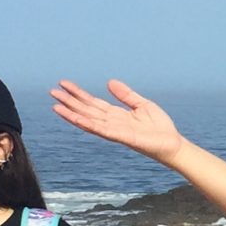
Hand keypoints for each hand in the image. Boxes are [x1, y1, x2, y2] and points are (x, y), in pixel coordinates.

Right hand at [51, 79, 185, 166]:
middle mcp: (111, 123)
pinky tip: (77, 119)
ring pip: (89, 120)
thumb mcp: (141, 104)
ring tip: (55, 106)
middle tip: (52, 91)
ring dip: (72, 114)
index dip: (78, 93)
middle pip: (85, 110)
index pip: (92, 102)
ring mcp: (114, 131)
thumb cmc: (159, 127)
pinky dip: (89, 124)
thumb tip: (109, 82)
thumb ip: (125, 95)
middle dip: (69, 101)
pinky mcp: (122, 137)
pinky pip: (102, 130)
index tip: (63, 84)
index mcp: (115, 115)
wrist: (172, 143)